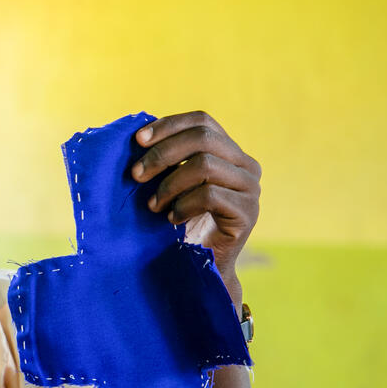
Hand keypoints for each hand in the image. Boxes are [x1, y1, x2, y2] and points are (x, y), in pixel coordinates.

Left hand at [132, 111, 260, 300]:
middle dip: (162, 154)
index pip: (202, 120)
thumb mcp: (171, 183)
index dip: (169, 124)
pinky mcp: (247, 213)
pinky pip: (209, 195)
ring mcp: (250, 189)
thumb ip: (167, 159)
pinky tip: (172, 219)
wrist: (198, 267)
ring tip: (154, 206)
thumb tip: (136, 135)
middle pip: (203, 138)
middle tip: (136, 175)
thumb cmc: (180, 222)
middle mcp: (246, 166)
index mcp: (229, 152)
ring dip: (169, 185)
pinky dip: (183, 205)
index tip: (137, 139)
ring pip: (204, 165)